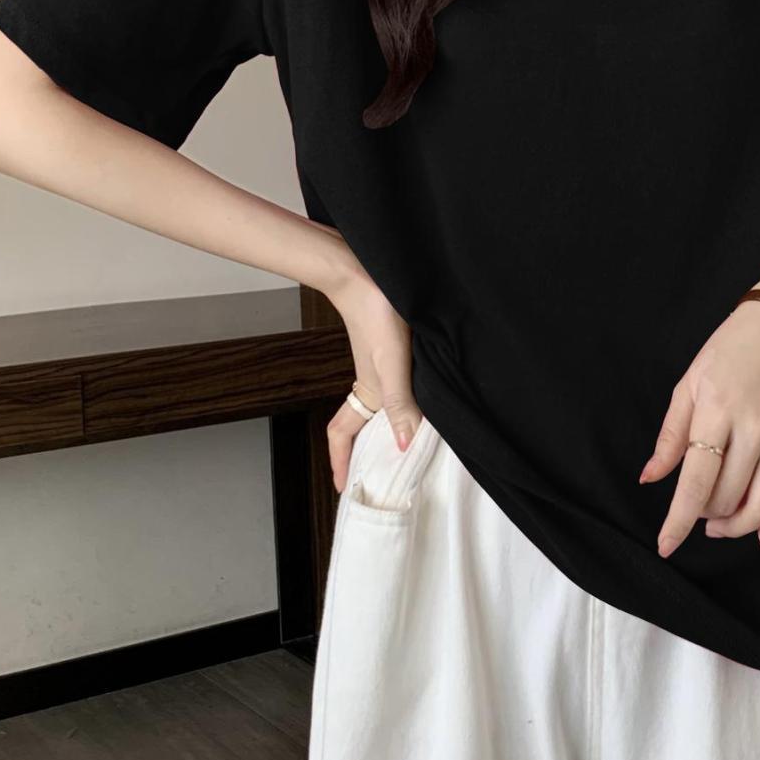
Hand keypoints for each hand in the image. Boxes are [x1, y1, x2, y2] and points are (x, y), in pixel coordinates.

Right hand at [326, 256, 418, 494]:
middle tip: (374, 480)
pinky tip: (418, 408)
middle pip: (359, 427)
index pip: (341, 434)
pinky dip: (399, 408)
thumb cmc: (378, 313)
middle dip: (362, 455)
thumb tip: (405, 446)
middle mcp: (370, 385)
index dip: (340, 462)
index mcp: (366, 393)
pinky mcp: (389, 352)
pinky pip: (392, 391)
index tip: (342, 487)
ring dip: (382, 432)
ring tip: (397, 453)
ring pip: (376, 409)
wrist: (368, 272)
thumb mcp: (393, 362)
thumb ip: (399, 403)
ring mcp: (379, 369)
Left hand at [642, 299, 759, 558]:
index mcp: (717, 412)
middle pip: (727, 499)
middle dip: (705, 515)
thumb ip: (671, 435)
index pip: (696, 481)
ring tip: (720, 524)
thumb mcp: (690, 383)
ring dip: (737, 528)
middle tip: (696, 508)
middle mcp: (754, 430)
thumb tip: (650, 478)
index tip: (666, 546)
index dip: (679, 520)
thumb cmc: (731, 350)